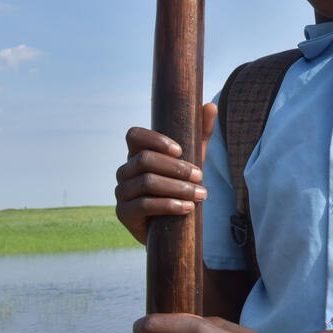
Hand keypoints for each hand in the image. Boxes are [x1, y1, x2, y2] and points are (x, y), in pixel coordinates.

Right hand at [114, 103, 216, 244]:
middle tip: (200, 176)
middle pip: (145, 160)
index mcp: (137, 154)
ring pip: (147, 182)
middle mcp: (125, 171)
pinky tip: (187, 208)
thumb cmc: (180, 186)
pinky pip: (144, 205)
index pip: (134, 135)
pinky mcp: (124, 213)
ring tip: (201, 194)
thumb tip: (210, 105)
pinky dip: (169, 205)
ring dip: (178, 188)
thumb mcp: (192, 159)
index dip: (154, 139)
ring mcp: (121, 192)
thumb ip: (200, 134)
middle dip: (176, 168)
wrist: (171, 227)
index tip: (179, 150)